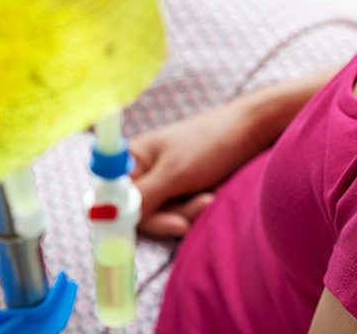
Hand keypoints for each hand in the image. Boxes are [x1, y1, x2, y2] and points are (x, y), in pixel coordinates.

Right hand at [130, 67, 339, 237]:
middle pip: (138, 212)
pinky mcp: (186, 191)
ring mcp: (166, 182)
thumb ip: (141, 197)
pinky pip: (181, 213)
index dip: (121, 214)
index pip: (112, 197)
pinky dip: (195, 211)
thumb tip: (102, 216)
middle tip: (187, 219)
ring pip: (163, 216)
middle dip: (165, 216)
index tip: (139, 226)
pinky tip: (212, 198)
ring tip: (209, 198)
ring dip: (185, 213)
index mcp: (133, 158)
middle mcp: (145, 171)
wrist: (254, 130)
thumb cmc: (211, 142)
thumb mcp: (174, 174)